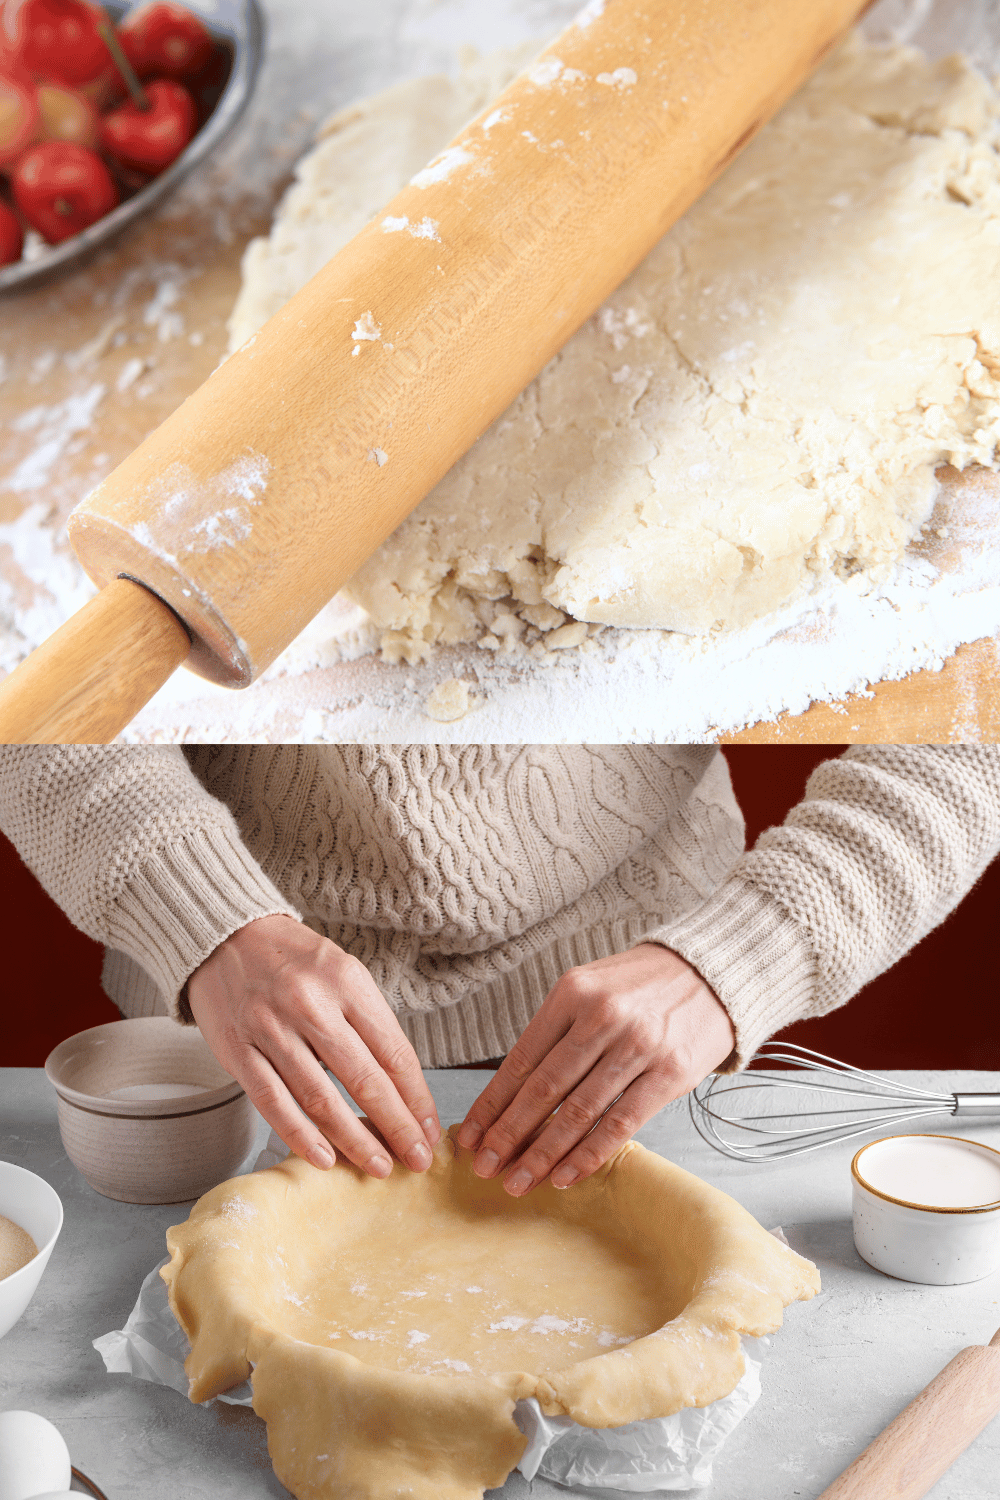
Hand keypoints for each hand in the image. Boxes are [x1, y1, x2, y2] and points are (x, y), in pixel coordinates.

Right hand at [187, 914, 439, 1176]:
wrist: (224, 935)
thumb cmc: (294, 959)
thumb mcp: (342, 971)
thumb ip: (369, 1022)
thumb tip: (402, 1087)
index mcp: (346, 982)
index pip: (393, 1051)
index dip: (416, 1097)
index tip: (429, 1128)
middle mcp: (310, 1005)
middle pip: (364, 1079)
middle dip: (396, 1126)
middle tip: (416, 1160)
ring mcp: (271, 1029)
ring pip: (321, 1099)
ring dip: (355, 1140)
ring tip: (378, 1166)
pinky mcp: (238, 1051)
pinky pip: (274, 1103)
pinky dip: (301, 1136)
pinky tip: (325, 1159)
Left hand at [455, 944, 734, 1195]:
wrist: (711, 972)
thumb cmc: (639, 987)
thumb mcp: (590, 989)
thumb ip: (557, 1033)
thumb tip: (511, 1095)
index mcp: (572, 993)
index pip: (521, 1058)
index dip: (492, 1103)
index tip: (470, 1137)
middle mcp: (602, 1016)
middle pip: (544, 1088)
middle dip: (508, 1134)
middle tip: (484, 1168)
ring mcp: (638, 1045)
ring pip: (578, 1111)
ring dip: (543, 1153)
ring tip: (518, 1181)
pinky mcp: (669, 1073)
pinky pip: (620, 1123)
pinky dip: (588, 1154)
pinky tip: (565, 1176)